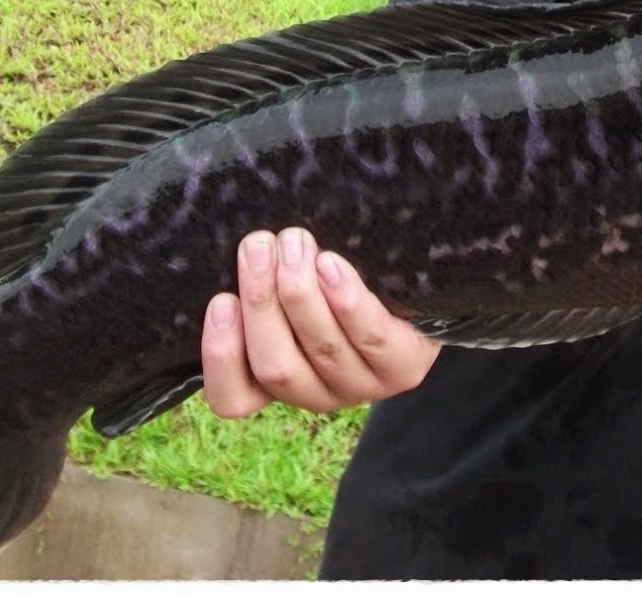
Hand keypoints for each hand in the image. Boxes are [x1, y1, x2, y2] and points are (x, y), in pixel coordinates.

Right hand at [200, 227, 442, 417]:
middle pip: (276, 367)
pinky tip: (331, 264)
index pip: (233, 399)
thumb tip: (237, 246)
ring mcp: (363, 386)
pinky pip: (371, 338)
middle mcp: (318, 394)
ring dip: (300, 292)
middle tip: (255, 246)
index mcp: (280, 381)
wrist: (421, 293)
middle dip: (261, 302)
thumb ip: (265, 282)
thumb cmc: (341, 282)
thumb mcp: (297, 289)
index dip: (221, 356)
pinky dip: (345, 300)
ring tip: (294, 243)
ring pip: (321, 349)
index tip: (220, 301)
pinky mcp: (404, 368)